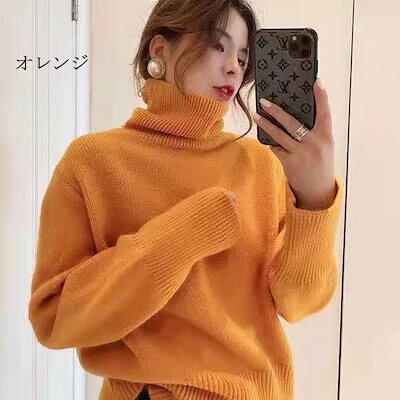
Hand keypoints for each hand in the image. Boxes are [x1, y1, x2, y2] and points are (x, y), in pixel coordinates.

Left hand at [253, 79, 336, 209]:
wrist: (318, 189)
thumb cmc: (320, 163)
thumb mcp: (324, 146)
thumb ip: (315, 132)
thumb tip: (296, 115)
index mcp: (326, 136)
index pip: (325, 113)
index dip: (322, 97)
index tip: (317, 82)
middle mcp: (314, 143)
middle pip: (293, 122)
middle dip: (277, 110)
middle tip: (265, 101)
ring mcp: (301, 153)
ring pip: (280, 135)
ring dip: (266, 124)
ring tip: (256, 115)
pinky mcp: (290, 162)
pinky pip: (276, 148)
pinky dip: (272, 143)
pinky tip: (266, 138)